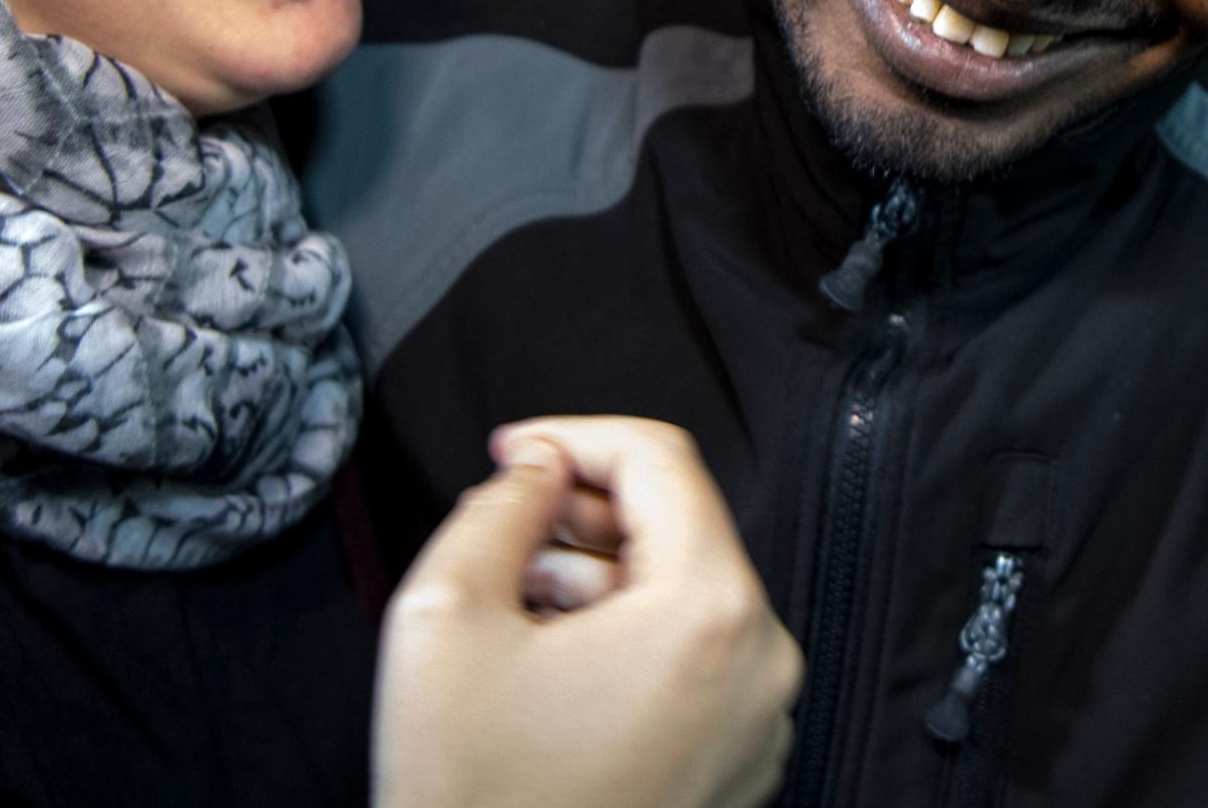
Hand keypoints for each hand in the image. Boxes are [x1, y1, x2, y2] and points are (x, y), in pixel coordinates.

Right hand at [372, 417, 802, 807]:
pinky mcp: (739, 768)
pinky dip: (626, 639)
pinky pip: (693, 662)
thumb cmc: (473, 795)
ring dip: (597, 577)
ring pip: (681, 595)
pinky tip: (547, 663)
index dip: (571, 435)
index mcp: (710, 611)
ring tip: (510, 604)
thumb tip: (538, 467)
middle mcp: (761, 662)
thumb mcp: (447, 612)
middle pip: (679, 527)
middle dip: (582, 514)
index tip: (509, 456)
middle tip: (501, 527)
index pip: (659, 459)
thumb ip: (500, 505)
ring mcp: (759, 724)